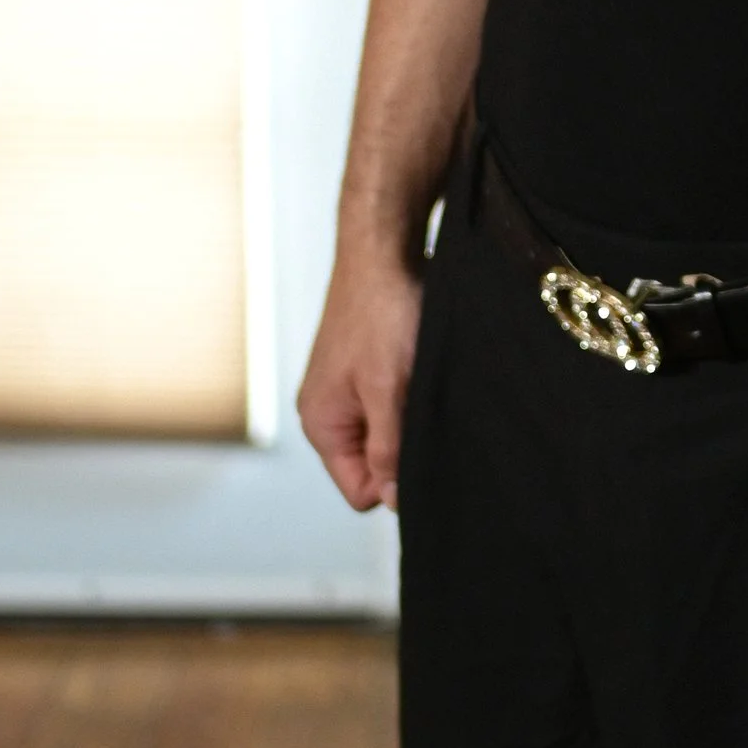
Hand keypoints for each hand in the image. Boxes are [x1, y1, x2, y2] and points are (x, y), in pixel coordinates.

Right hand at [297, 240, 424, 511]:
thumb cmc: (382, 312)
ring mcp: (347, 388)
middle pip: (373, 465)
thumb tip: (392, 501)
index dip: (394, 482)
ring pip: (389, 432)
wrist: (384, 246)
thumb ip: (388, 448)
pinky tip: (425, 367)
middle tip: (427, 409)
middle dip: (404, 448)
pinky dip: (413, 392)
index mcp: (321, 424)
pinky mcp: (368, 367)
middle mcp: (328, 411)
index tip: (422, 447)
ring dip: (412, 416)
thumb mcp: (389, 390)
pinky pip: (394, 403)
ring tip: (425, 382)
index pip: (360, 492)